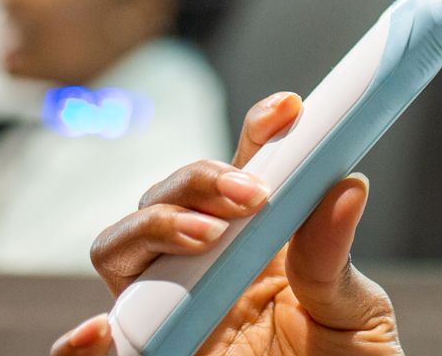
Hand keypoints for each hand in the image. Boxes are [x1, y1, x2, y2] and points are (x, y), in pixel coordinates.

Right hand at [51, 92, 401, 355]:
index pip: (240, 171)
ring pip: (120, 250)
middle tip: (253, 194)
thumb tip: (347, 184)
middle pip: (165, 199)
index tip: (291, 110)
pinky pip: (102, 350)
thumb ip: (336, 259)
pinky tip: (98, 332)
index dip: (257, 132)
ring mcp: (170, 312)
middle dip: (200, 179)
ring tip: (208, 236)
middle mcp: (201, 271)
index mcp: (255, 245)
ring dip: (154, 227)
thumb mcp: (355, 315)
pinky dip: (86, 342)